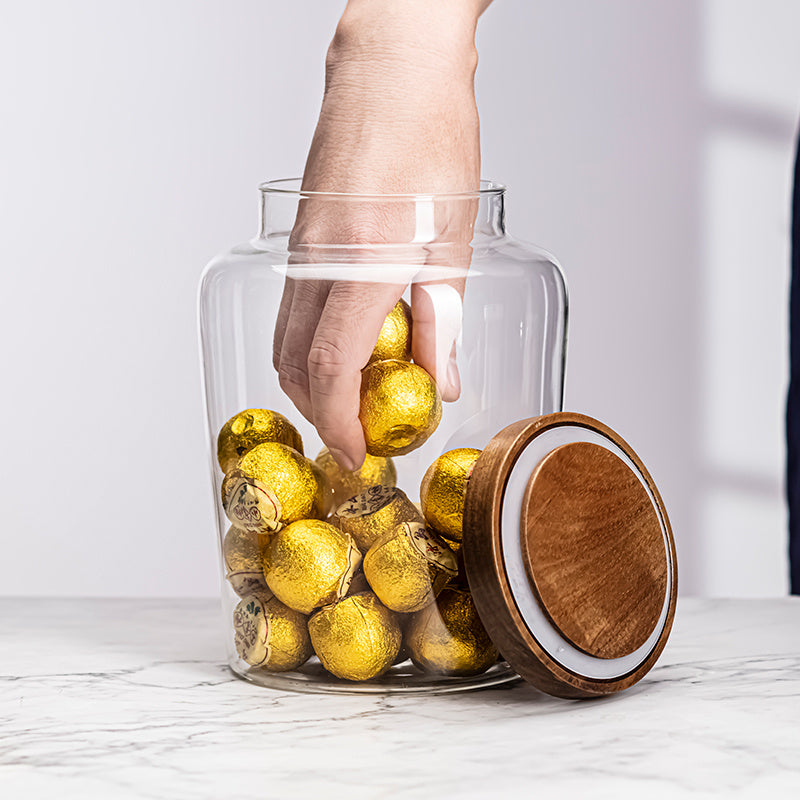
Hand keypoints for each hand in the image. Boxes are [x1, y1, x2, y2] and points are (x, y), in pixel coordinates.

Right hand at [273, 0, 490, 470]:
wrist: (390, 68)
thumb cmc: (429, 133)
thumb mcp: (451, 237)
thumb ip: (443, 319)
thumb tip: (442, 380)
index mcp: (360, 261)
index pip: (331, 367)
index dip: (340, 422)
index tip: (356, 452)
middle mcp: (316, 261)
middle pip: (294, 364)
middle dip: (322, 412)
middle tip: (360, 434)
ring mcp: (300, 251)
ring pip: (286, 340)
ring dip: (314, 381)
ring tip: (356, 400)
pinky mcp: (300, 242)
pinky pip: (293, 310)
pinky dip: (312, 345)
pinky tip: (349, 348)